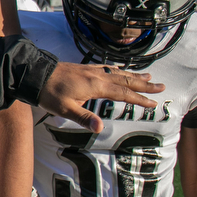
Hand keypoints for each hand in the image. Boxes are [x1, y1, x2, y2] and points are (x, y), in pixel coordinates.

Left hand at [39, 63, 164, 131]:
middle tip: (162, 85)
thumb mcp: (65, 110)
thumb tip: (100, 128)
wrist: (35, 74)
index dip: (140, 98)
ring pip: (118, 72)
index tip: (154, 103)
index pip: (124, 93)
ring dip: (134, 75)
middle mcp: (97, 76)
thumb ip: (84, 118)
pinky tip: (120, 70)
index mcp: (96, 86)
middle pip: (126, 80)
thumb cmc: (49, 93)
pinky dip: (119, 70)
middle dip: (145, 84)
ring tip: (149, 76)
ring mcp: (91, 70)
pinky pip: (108, 68)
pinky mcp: (84, 68)